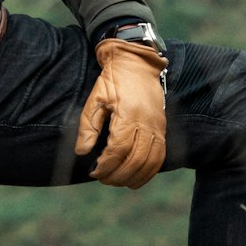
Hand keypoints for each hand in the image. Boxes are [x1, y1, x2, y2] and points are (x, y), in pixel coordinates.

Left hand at [73, 37, 167, 187]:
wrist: (136, 65)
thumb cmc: (113, 81)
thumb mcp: (95, 99)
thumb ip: (88, 126)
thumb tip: (82, 151)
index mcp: (128, 114)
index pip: (118, 150)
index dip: (106, 165)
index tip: (94, 171)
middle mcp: (147, 123)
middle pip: (135, 159)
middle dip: (117, 175)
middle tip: (103, 178)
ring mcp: (157, 127)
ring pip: (150, 162)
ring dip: (134, 177)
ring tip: (117, 181)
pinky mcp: (163, 129)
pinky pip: (160, 157)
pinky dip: (149, 171)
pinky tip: (136, 177)